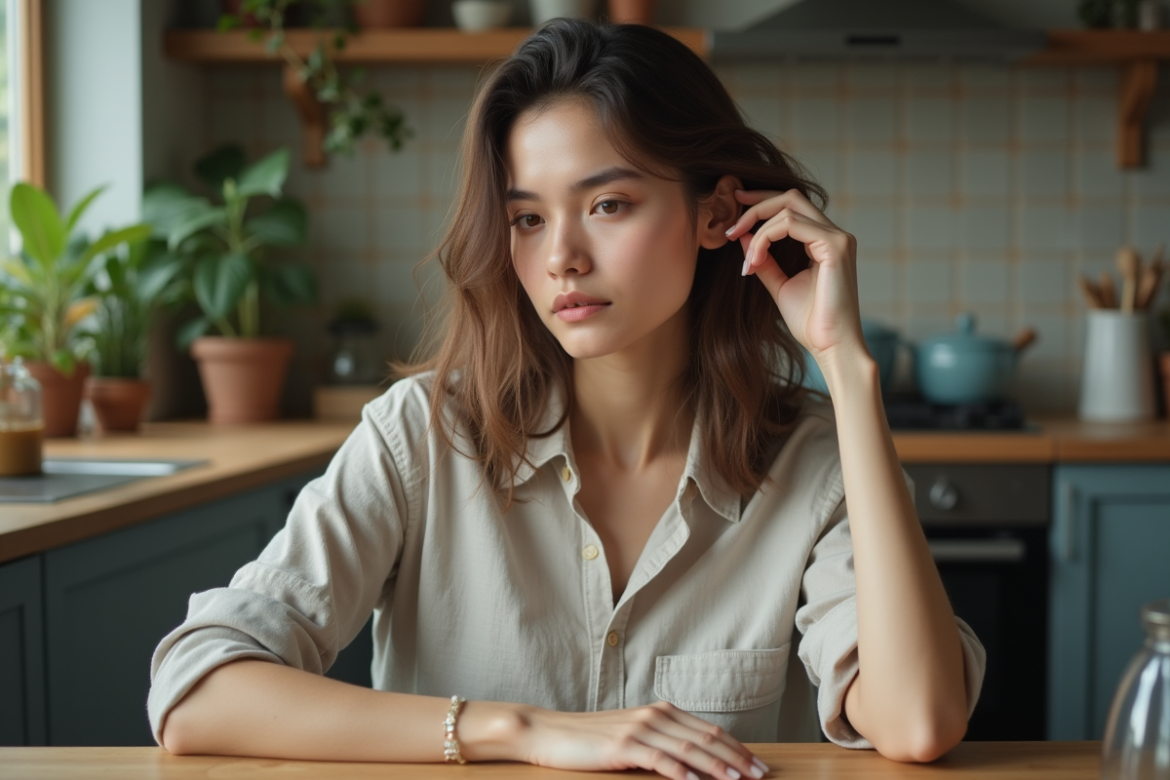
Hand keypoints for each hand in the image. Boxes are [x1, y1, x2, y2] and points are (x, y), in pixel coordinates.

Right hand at [516, 701, 768, 779]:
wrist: (550, 731)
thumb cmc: (591, 739)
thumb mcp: (632, 737)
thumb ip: (662, 742)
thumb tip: (695, 762)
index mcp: (660, 712)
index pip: (708, 731)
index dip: (736, 747)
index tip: (757, 765)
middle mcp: (654, 715)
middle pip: (705, 738)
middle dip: (736, 757)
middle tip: (760, 775)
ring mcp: (639, 729)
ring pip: (688, 748)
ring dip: (716, 766)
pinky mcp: (623, 745)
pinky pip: (659, 759)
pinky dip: (681, 772)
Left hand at [724, 188, 864, 364]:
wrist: (831, 347)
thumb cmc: (812, 322)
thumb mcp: (780, 285)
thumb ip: (764, 259)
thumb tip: (743, 236)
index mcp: (825, 241)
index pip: (793, 207)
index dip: (761, 205)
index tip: (734, 218)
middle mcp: (835, 235)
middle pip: (791, 197)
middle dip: (756, 204)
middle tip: (730, 224)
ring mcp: (838, 238)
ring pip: (788, 209)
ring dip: (757, 228)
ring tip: (744, 258)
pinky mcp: (835, 246)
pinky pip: (790, 225)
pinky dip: (765, 238)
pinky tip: (754, 261)